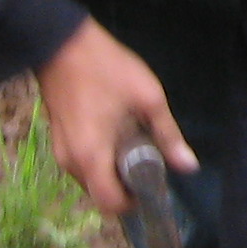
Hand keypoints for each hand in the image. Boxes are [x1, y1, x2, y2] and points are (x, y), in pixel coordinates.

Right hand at [27, 19, 191, 215]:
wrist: (62, 43)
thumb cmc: (108, 69)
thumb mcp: (147, 98)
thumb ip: (167, 135)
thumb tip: (188, 166)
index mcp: (91, 157)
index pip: (109, 204)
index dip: (134, 202)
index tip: (153, 184)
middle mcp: (71, 163)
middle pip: (101, 193)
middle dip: (126, 185)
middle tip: (149, 159)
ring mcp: (61, 152)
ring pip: (91, 179)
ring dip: (113, 171)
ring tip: (135, 142)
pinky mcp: (58, 140)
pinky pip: (83, 163)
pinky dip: (100, 159)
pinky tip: (116, 133)